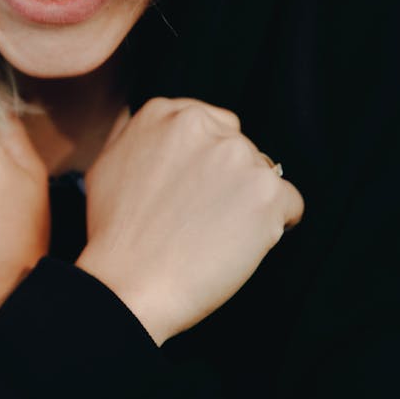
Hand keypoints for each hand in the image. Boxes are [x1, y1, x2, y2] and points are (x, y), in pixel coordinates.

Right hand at [78, 98, 303, 344]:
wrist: (128, 285)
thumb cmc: (114, 236)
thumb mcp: (109, 164)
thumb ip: (143, 139)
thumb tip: (165, 137)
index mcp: (167, 114)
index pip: (215, 125)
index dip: (209, 164)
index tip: (197, 191)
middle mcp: (205, 126)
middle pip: (241, 149)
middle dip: (228, 181)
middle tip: (202, 219)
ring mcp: (239, 157)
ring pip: (264, 176)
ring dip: (248, 204)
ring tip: (214, 236)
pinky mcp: (267, 192)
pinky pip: (290, 205)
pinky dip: (274, 226)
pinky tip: (242, 245)